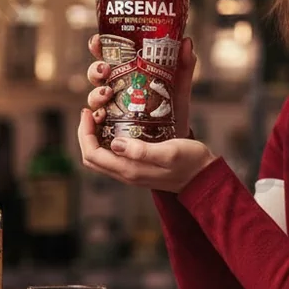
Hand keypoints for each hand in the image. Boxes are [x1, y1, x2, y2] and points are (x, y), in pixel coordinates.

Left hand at [77, 109, 217, 192]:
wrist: (204, 177)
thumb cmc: (190, 162)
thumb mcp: (169, 152)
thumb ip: (141, 150)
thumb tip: (115, 143)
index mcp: (129, 170)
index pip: (92, 154)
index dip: (84, 133)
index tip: (88, 112)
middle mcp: (126, 174)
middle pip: (91, 157)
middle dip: (85, 134)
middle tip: (92, 111)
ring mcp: (131, 172)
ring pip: (101, 157)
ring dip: (95, 137)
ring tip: (102, 116)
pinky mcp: (138, 168)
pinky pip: (112, 156)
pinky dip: (107, 140)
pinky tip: (116, 126)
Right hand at [85, 33, 196, 138]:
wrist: (177, 133)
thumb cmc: (173, 104)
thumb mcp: (179, 83)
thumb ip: (184, 63)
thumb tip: (187, 41)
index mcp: (127, 71)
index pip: (107, 56)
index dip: (98, 47)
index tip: (97, 42)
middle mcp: (115, 87)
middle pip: (96, 74)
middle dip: (95, 70)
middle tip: (105, 70)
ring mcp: (112, 106)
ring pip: (94, 97)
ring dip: (96, 94)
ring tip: (107, 93)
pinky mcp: (112, 126)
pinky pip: (97, 122)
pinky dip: (95, 118)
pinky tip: (101, 116)